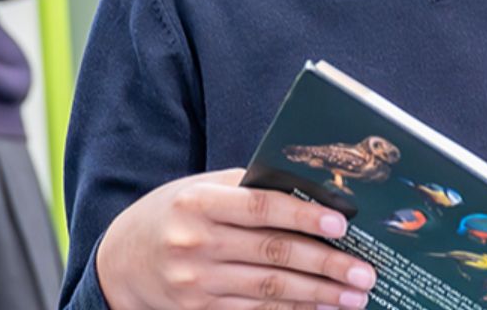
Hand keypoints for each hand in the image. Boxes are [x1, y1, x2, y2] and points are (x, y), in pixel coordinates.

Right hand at [95, 170, 375, 309]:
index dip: (303, 215)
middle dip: (326, 265)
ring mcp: (195, 283)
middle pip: (273, 254)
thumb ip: (248, 189)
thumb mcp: (200, 190)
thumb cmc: (174, 215)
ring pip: (269, 290)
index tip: (342, 223)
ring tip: (353, 296)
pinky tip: (320, 309)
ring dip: (317, 295)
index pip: (261, 208)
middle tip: (365, 272)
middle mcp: (195, 243)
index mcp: (198, 203)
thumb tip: (313, 191)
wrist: (121, 261)